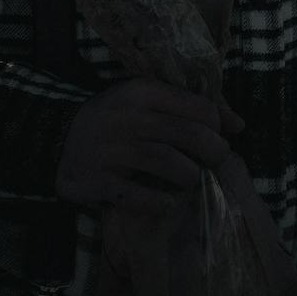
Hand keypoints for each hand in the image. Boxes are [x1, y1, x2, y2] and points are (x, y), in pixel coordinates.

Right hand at [56, 77, 244, 214]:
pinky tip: (169, 203)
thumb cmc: (114, 118)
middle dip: (213, 152)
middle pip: (188, 135)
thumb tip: (239, 125)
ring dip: (190, 176)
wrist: (57, 138)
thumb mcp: (147, 101)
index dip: (218, 125)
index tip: (220, 137)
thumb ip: (190, 108)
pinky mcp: (98, 181)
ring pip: (168, 163)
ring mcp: (112, 151)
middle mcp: (129, 118)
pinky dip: (160, 202)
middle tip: (216, 162)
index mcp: (143, 92)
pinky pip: (138, 195)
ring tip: (193, 180)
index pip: (197, 107)